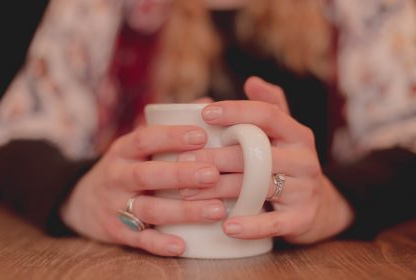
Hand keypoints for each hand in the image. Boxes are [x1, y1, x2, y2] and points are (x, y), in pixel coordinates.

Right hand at [60, 124, 225, 255]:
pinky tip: (183, 244)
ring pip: (148, 208)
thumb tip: (207, 105)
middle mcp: (117, 175)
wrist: (83, 200)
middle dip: (181, 174)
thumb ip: (169, 126)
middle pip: (147, 174)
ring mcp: (115, 205)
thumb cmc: (125, 166)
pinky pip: (139, 239)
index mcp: (123, 149)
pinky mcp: (116, 231)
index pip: (145, 137)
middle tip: (212, 174)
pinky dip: (159, 243)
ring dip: (182, 210)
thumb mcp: (137, 144)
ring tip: (216, 210)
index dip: (172, 136)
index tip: (201, 136)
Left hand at [179, 76, 354, 243]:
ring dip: (221, 190)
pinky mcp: (303, 218)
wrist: (319, 206)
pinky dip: (250, 226)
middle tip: (183, 161)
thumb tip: (252, 81)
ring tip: (188, 193)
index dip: (236, 111)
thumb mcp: (284, 135)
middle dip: (216, 157)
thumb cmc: (288, 163)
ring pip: (259, 186)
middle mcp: (305, 158)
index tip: (205, 113)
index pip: (267, 114)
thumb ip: (270, 108)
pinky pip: (275, 223)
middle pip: (256, 153)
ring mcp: (306, 189)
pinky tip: (226, 228)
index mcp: (297, 134)